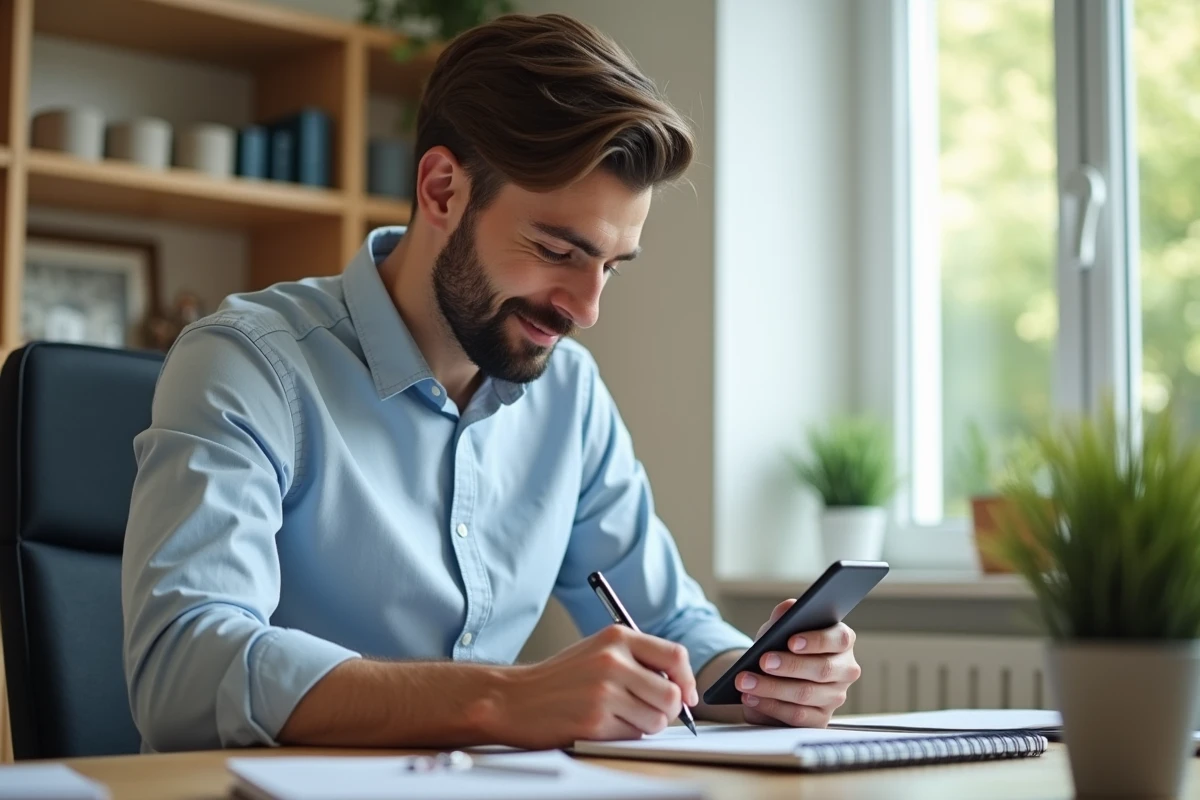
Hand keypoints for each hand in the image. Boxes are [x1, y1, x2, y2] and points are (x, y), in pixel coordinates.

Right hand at [498, 625, 697, 748]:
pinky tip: (602, 724)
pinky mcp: (595, 722)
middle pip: (672, 694)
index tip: (687, 695)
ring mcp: (604, 692)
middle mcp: (613, 661)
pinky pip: (633, 735)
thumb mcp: (598, 650)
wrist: (514, 698)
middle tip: (650, 710)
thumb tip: (682, 688)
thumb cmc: (560, 678)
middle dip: (668, 709)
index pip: (675, 656)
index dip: (687, 680)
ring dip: (645, 724)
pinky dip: (625, 735)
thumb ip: (638, 659)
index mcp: (617, 637)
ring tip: (620, 716)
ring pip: (657, 719)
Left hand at [738, 599, 860, 727]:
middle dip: (790, 665)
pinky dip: (771, 706)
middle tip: (763, 661)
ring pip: (806, 694)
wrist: (771, 675)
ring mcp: (835, 696)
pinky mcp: (820, 719)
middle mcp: (844, 670)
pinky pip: (798, 716)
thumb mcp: (779, 628)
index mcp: (841, 641)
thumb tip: (788, 608)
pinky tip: (752, 698)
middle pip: (823, 670)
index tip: (791, 641)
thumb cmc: (781, 647)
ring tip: (746, 681)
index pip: (840, 639)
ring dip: (772, 688)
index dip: (817, 640)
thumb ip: (784, 616)